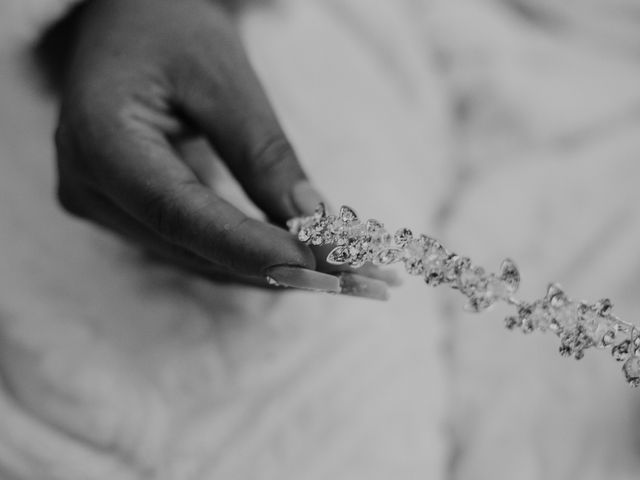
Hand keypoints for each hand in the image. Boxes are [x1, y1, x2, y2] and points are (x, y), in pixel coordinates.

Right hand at [54, 0, 394, 296]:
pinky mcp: (127, 214)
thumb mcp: (222, 75)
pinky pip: (195, 248)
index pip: (182, 213)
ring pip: (199, 259)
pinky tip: (299, 260)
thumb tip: (312, 221)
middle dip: (280, 266)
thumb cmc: (166, 28)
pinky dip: (249, 255)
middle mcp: (91, 188)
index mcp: (100, 141)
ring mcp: (105, 207)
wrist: (122, 24)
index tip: (322, 268)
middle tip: (359, 278)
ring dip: (271, 269)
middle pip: (196, 246)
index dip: (253, 247)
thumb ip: (262, 152)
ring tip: (344, 274)